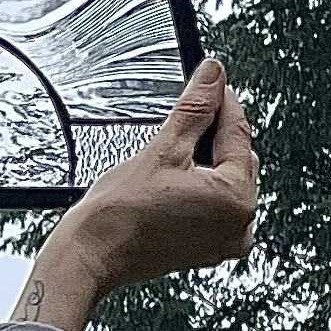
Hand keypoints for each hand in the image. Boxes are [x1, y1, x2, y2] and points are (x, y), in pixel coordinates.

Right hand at [10, 57, 258, 330]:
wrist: (92, 253)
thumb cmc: (119, 213)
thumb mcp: (161, 150)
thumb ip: (194, 110)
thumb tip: (213, 77)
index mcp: (236, 198)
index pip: (238, 134)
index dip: (223, 102)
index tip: (213, 81)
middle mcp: (239, 223)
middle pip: (237, 159)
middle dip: (214, 133)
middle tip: (189, 110)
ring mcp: (224, 240)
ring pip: (226, 183)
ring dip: (207, 161)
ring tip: (172, 149)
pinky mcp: (206, 249)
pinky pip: (214, 207)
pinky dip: (200, 188)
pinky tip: (173, 179)